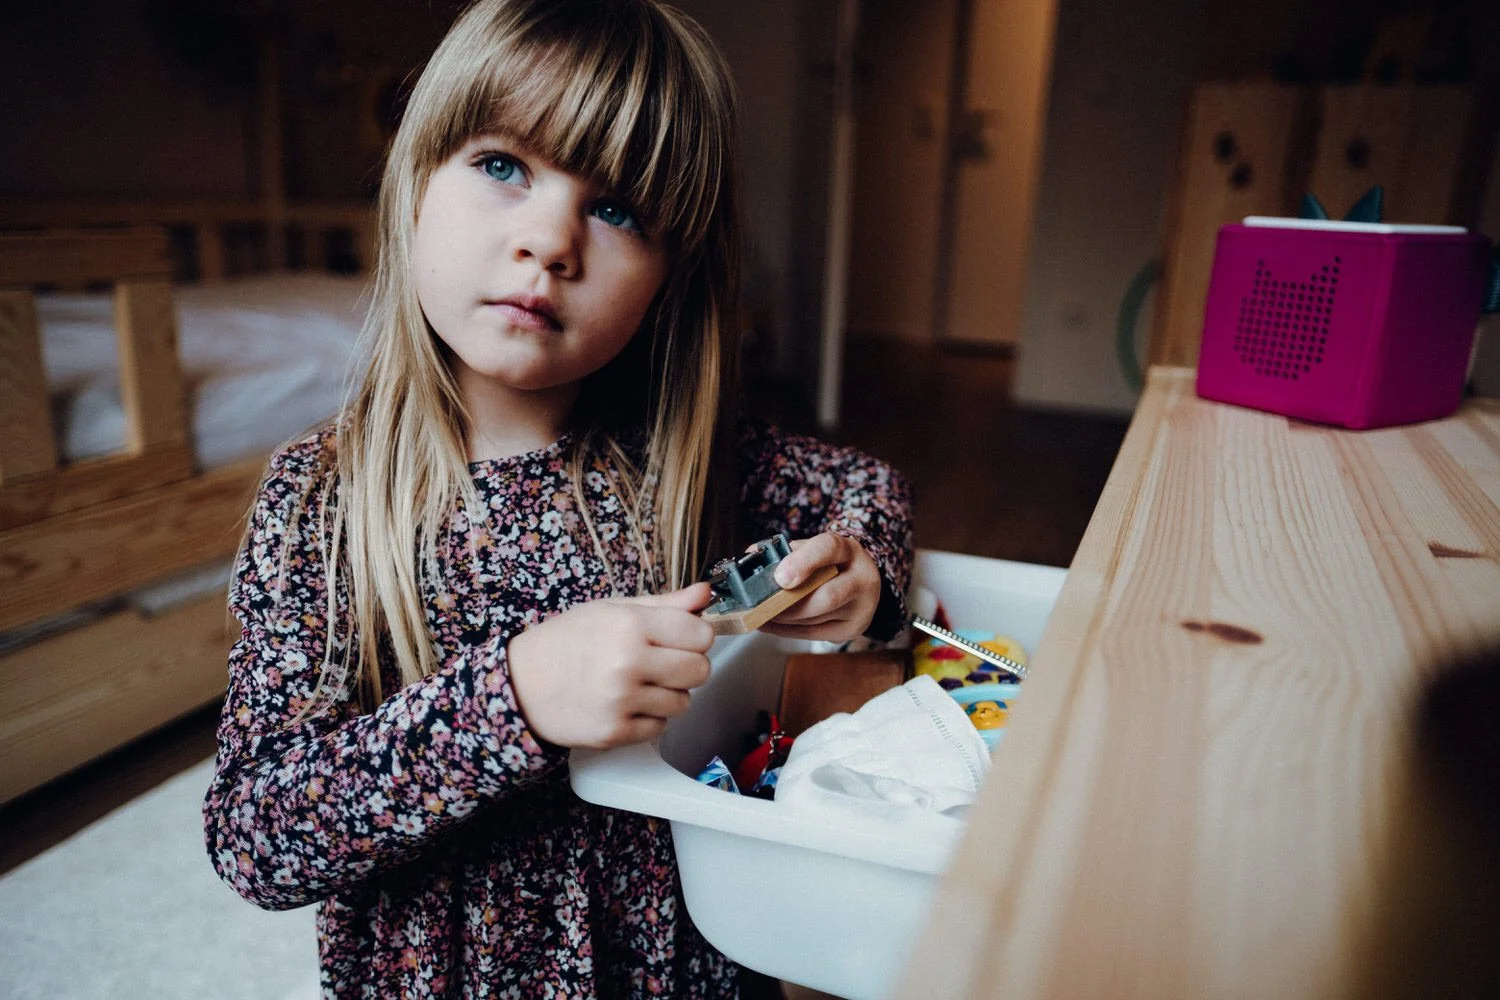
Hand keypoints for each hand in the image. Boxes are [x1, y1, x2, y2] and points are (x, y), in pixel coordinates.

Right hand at [506, 583, 714, 748]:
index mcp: (630, 625)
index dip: (696, 636)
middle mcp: (628, 663)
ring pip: (683, 702)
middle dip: (688, 666)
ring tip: (639, 683)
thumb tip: (705, 594)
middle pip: (699, 670)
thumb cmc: (566, 642)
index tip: (682, 638)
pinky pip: (660, 727)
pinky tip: (626, 703)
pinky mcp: (615, 732)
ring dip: (669, 694)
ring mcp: (622, 701)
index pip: (700, 634)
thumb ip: (664, 604)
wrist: (520, 685)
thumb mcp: (611, 610)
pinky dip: (649, 717)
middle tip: (664, 662)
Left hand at [760, 532, 881, 642]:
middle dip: (789, 604)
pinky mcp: (853, 629)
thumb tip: (751, 556)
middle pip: (827, 596)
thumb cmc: (829, 564)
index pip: (828, 549)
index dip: (803, 563)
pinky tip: (770, 623)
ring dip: (783, 619)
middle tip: (761, 605)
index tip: (780, 578)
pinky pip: (814, 634)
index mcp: (849, 550)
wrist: (859, 583)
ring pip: (817, 618)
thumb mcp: (812, 550)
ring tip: (760, 613)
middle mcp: (862, 578)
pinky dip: (786, 630)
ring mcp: (861, 607)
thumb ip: (785, 552)